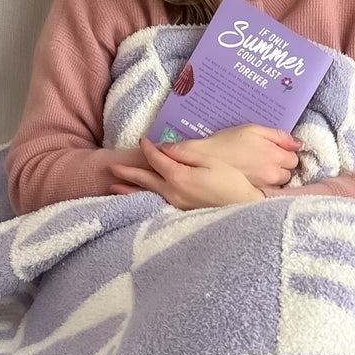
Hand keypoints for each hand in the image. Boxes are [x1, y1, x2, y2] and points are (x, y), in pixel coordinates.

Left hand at [110, 137, 265, 209]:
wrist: (244, 211)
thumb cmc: (232, 184)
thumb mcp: (211, 162)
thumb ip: (186, 154)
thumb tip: (165, 147)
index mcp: (178, 176)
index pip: (156, 159)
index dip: (148, 149)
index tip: (142, 141)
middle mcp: (171, 192)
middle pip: (144, 179)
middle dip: (127, 172)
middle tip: (110, 166)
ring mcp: (174, 205)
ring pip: (146, 195)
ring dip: (128, 189)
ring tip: (113, 187)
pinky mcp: (179, 214)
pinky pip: (155, 204)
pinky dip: (142, 200)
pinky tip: (137, 201)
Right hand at [168, 125, 300, 190]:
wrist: (204, 160)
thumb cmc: (227, 142)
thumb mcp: (253, 130)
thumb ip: (278, 136)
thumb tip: (297, 143)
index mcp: (275, 155)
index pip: (293, 159)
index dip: (284, 154)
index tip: (274, 152)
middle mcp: (273, 174)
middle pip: (288, 173)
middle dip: (280, 168)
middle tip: (264, 161)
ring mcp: (264, 187)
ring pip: (278, 185)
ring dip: (273, 179)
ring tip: (258, 172)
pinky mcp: (254, 196)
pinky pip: (267, 194)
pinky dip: (263, 189)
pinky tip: (253, 182)